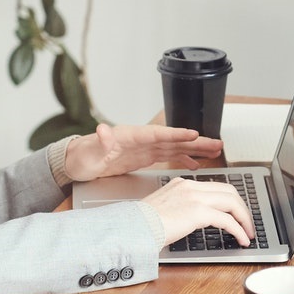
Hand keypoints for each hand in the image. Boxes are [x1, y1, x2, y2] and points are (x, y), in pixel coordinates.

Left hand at [63, 123, 222, 182]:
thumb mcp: (91, 150)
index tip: (193, 134)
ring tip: (215, 151)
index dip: (176, 134)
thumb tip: (102, 129)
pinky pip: (168, 157)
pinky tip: (195, 164)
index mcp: (131, 135)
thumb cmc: (83, 155)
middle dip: (196, 141)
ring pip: (175, 148)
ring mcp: (144, 148)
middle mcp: (141, 140)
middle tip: (217, 143)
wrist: (77, 162)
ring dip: (195, 149)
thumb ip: (101, 141)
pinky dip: (183, 159)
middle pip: (173, 139)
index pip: (158, 133)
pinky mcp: (143, 157)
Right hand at [144, 177, 254, 246]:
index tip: (237, 212)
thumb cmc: (142, 223)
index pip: (216, 186)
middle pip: (229, 191)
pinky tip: (241, 239)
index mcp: (183, 183)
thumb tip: (196, 219)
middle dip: (242, 208)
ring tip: (248, 232)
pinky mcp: (197, 212)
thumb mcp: (164, 208)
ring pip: (232, 202)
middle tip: (247, 223)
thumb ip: (182, 207)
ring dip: (244, 219)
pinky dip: (238, 230)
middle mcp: (191, 186)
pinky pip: (227, 220)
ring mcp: (195, 197)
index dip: (231, 200)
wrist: (133, 228)